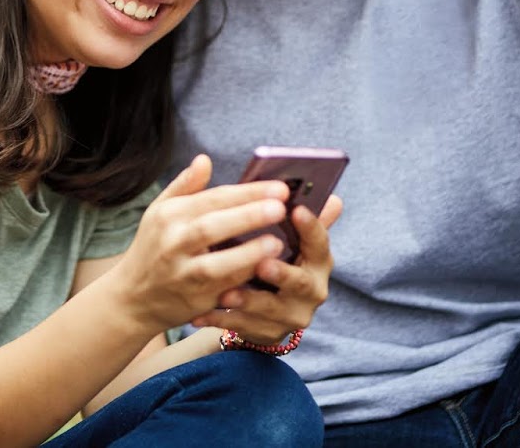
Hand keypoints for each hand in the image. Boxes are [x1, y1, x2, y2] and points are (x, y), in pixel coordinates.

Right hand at [108, 155, 301, 334]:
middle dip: (248, 216)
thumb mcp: (160, 211)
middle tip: (281, 207)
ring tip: (277, 242)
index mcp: (168, 216)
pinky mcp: (194, 301)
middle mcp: (173, 244)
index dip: (247, 192)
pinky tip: (267, 268)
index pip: (213, 199)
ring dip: (248, 253)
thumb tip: (204, 160)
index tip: (279, 187)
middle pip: (212, 227)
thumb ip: (185, 186)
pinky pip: (223, 289)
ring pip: (217, 264)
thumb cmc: (154, 246)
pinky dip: (245, 279)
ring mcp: (182, 275)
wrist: (133, 297)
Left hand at [193, 193, 342, 346]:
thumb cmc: (268, 255)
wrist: (258, 305)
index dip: (311, 227)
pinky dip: (221, 320)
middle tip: (262, 264)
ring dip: (248, 300)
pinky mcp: (269, 332)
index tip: (294, 209)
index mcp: (316, 259)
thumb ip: (287, 211)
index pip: (320, 242)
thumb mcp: (280, 235)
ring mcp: (291, 314)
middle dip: (282, 273)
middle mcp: (311, 289)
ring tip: (225, 293)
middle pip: (302, 282)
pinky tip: (199, 313)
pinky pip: (245, 327)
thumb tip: (316, 186)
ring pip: (271, 309)